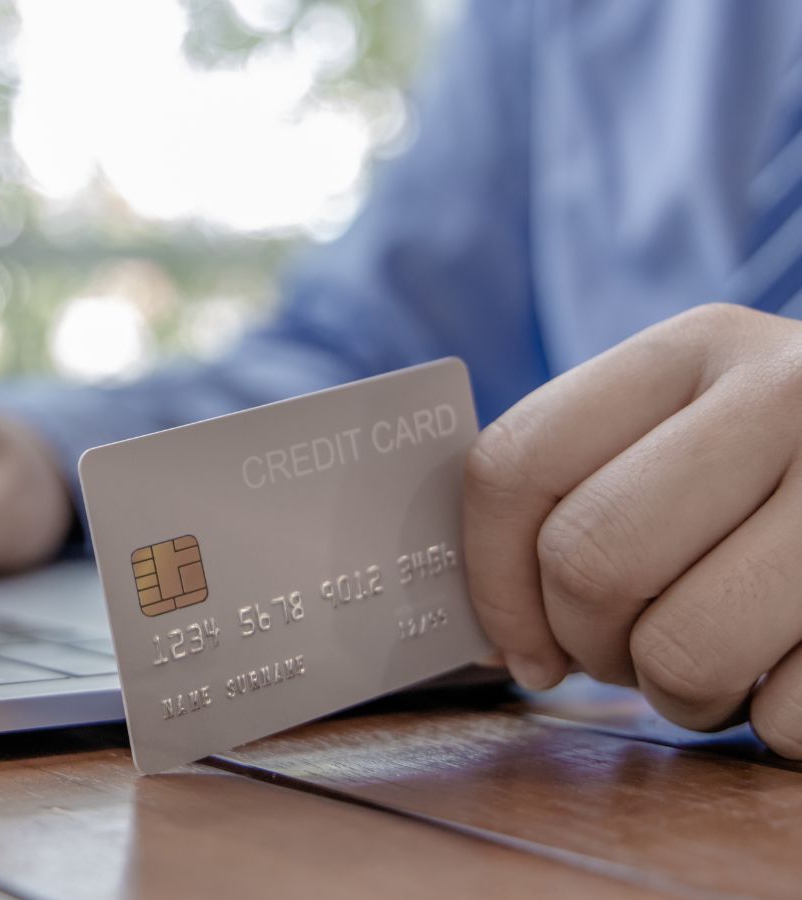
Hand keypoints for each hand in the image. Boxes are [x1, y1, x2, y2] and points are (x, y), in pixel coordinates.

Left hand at [464, 303, 801, 755]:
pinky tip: (799, 673)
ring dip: (679, 695)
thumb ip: (585, 488)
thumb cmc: (792, 475)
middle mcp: (789, 394)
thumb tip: (493, 639)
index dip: (491, 580)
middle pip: (590, 560)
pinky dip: (776, 724)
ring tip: (718, 666)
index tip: (519, 645)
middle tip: (627, 653)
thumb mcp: (695, 430)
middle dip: (587, 643)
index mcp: (698, 347)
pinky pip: (788, 714)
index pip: (517, 462)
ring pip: (682, 650)